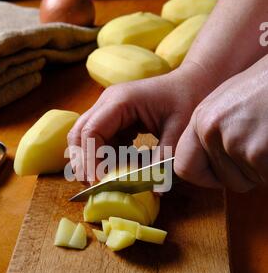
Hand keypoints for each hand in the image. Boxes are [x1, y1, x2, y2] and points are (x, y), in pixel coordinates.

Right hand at [68, 62, 212, 181]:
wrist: (193, 82)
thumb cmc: (187, 99)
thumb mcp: (179, 129)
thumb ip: (165, 159)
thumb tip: (155, 191)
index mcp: (120, 101)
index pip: (91, 132)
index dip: (89, 159)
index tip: (97, 182)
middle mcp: (108, 102)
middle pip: (79, 133)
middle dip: (82, 161)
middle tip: (93, 186)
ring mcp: (108, 109)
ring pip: (85, 137)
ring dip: (90, 160)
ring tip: (105, 180)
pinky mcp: (114, 118)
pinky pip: (100, 139)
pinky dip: (104, 156)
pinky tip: (119, 168)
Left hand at [175, 56, 267, 191]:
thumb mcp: (233, 101)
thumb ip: (217, 130)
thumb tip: (209, 161)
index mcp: (202, 117)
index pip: (185, 166)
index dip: (206, 176)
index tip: (223, 174)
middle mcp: (211, 130)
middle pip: (223, 178)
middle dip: (245, 174)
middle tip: (263, 148)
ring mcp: (235, 142)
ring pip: (247, 180)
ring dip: (263, 169)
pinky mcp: (258, 152)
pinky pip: (266, 178)